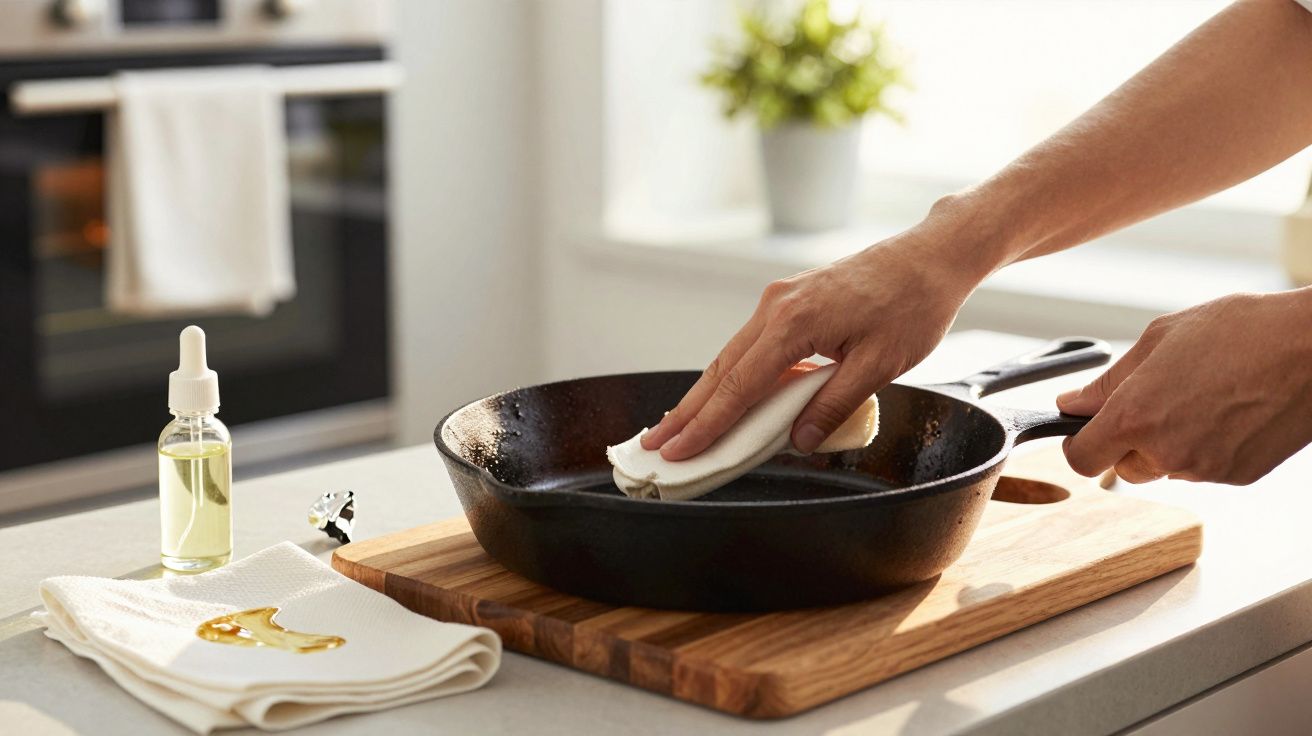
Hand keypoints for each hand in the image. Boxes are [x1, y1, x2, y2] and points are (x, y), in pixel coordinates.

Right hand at [640, 214, 991, 460]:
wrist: (929, 256)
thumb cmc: (912, 305)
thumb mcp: (880, 365)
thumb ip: (834, 404)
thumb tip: (799, 439)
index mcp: (794, 323)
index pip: (739, 387)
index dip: (706, 425)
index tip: (678, 451)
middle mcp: (776, 307)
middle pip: (720, 370)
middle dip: (687, 413)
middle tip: (655, 446)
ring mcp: (779, 300)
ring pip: (731, 357)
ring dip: (705, 396)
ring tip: (678, 428)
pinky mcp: (788, 300)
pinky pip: (749, 346)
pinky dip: (731, 375)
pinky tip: (720, 397)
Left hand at [1059, 290, 1311, 484]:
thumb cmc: (1242, 332)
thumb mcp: (1159, 339)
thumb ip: (1108, 381)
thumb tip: (1071, 403)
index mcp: (1135, 416)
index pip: (1081, 459)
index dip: (1079, 444)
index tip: (1086, 430)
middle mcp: (1166, 451)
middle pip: (1122, 467)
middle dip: (1129, 441)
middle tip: (1157, 401)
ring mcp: (1204, 468)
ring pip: (1164, 468)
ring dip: (1168, 444)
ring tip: (1200, 398)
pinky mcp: (1237, 476)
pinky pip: (1202, 468)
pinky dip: (1205, 447)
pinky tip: (1227, 412)